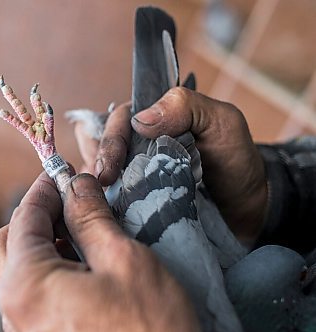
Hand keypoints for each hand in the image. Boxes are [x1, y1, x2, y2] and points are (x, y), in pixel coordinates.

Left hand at [0, 172, 199, 331]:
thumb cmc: (150, 330)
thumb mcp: (123, 261)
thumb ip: (91, 217)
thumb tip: (77, 185)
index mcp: (27, 285)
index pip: (23, 218)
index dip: (44, 189)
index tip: (62, 172)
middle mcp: (14, 310)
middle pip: (10, 242)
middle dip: (37, 214)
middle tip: (72, 200)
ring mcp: (24, 329)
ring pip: (19, 268)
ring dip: (43, 240)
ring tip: (81, 228)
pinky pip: (31, 292)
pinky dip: (48, 268)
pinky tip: (80, 262)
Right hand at [78, 87, 266, 241]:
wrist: (250, 210)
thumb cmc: (235, 162)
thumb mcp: (221, 122)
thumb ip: (185, 106)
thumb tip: (139, 119)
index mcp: (154, 121)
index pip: (116, 121)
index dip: (109, 141)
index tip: (111, 168)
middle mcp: (138, 146)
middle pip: (98, 145)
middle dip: (98, 162)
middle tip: (105, 183)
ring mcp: (134, 175)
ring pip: (96, 172)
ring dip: (94, 184)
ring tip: (102, 198)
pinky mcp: (135, 203)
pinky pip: (108, 200)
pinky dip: (102, 203)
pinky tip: (106, 212)